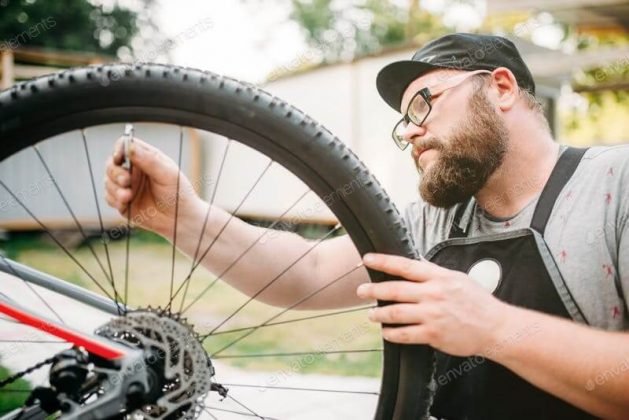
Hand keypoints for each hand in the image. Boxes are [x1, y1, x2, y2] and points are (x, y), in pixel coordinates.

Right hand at [104, 137, 201, 235]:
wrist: (180, 219)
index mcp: (146, 159)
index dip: (119, 149)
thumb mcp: (168, 174)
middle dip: (115, 172)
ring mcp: (127, 187)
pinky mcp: (123, 202)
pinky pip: (109, 198)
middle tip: (126, 181)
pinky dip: (114, 200)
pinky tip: (126, 204)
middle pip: (111, 163)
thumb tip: (131, 147)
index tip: (119, 158)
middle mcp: (134, 171)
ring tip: (128, 197)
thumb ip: (149, 161)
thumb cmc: (179, 194)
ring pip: (108, 181)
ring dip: (114, 189)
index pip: (125, 146)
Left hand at [357, 253, 509, 356]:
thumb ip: (434, 271)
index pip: (405, 266)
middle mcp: (433, 294)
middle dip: (373, 290)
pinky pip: (405, 334)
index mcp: (438, 278)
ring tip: (371, 314)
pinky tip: (386, 333)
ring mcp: (432, 315)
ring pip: (395, 313)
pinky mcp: (433, 334)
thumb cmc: (478, 302)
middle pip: (394, 290)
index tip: (367, 259)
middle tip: (361, 291)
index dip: (383, 261)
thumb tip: (415, 260)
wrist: (495, 327)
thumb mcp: (457, 278)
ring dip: (379, 314)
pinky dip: (391, 334)